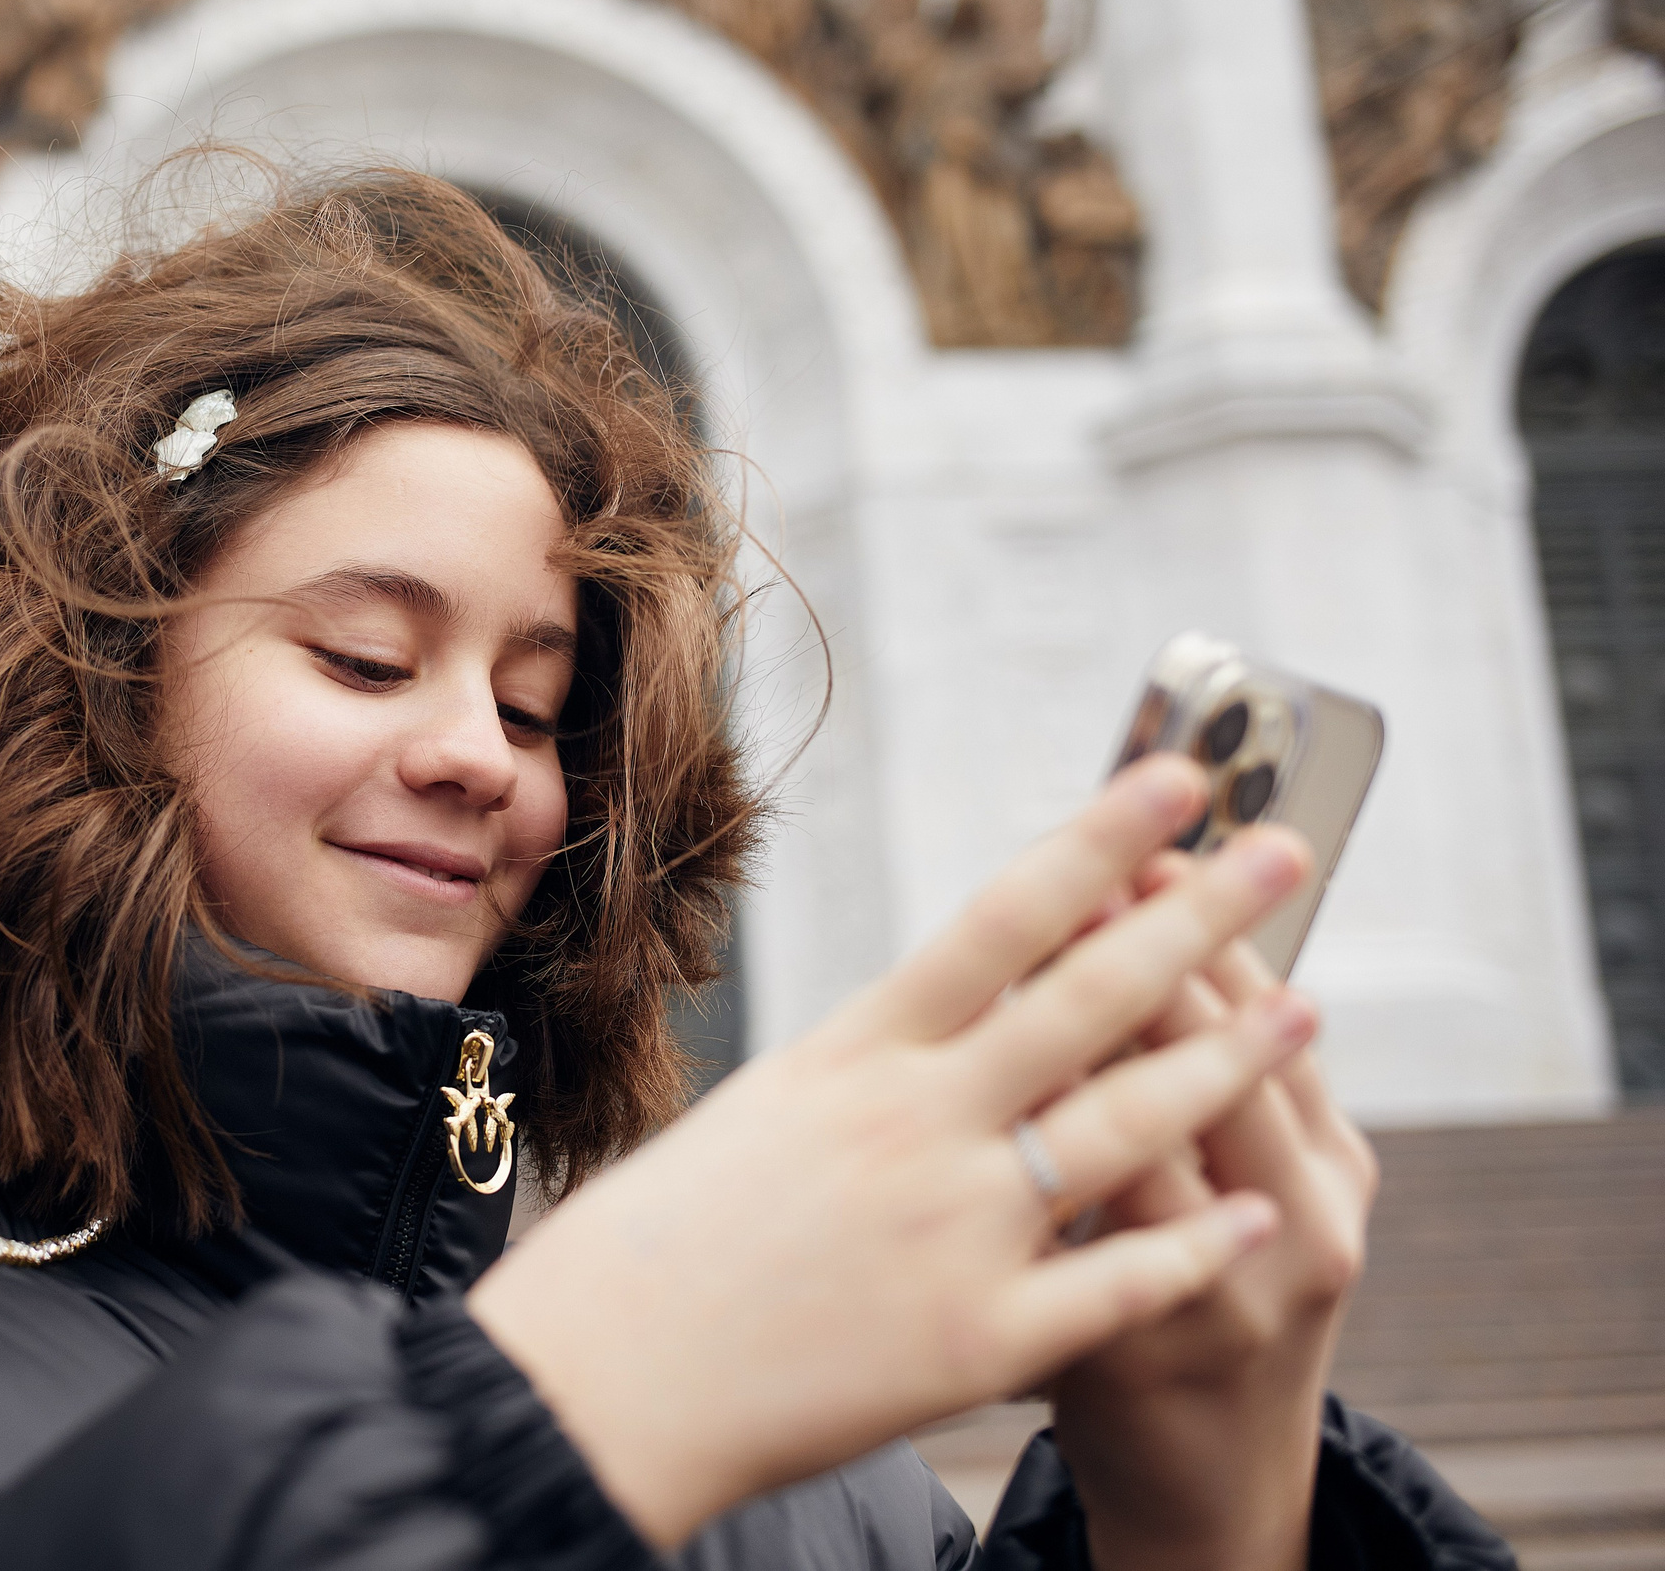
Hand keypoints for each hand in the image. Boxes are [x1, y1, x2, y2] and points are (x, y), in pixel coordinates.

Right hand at [468, 756, 1317, 1548]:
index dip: (1101, 839)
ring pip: (1128, 1126)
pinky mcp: (976, 1343)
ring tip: (1306, 1006)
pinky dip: (1195, 1245)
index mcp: (852, 1054)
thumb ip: (873, 1065)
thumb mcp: (761, 1108)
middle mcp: (913, 1124)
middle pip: (1090, 999)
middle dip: (1201, 917)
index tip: (1179, 776)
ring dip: (1229, 1062)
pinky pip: (1117, 1283)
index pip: (1004, 918)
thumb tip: (956, 1011)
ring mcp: (953, 1231)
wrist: (598, 1383)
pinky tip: (1257, 1211)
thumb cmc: (655, 1240)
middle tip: (1286, 853)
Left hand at [1050, 867, 1377, 1570]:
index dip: (1202, 924)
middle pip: (1221, 1057)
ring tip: (1042, 945)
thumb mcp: (1243, 1191)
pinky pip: (1078, 1230)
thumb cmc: (1202, 1299)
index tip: (1150, 837)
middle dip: (1157, 950)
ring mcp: (1219, 1291)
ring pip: (1151, 1134)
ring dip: (1095, 1035)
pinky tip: (993, 1097)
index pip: (1267, 1014)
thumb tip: (1136, 910)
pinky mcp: (1116, 1344)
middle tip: (1097, 861)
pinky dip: (1038, 1154)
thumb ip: (1199, 1084)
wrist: (1204, 1484)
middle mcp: (1300, 1224)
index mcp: (1327, 1166)